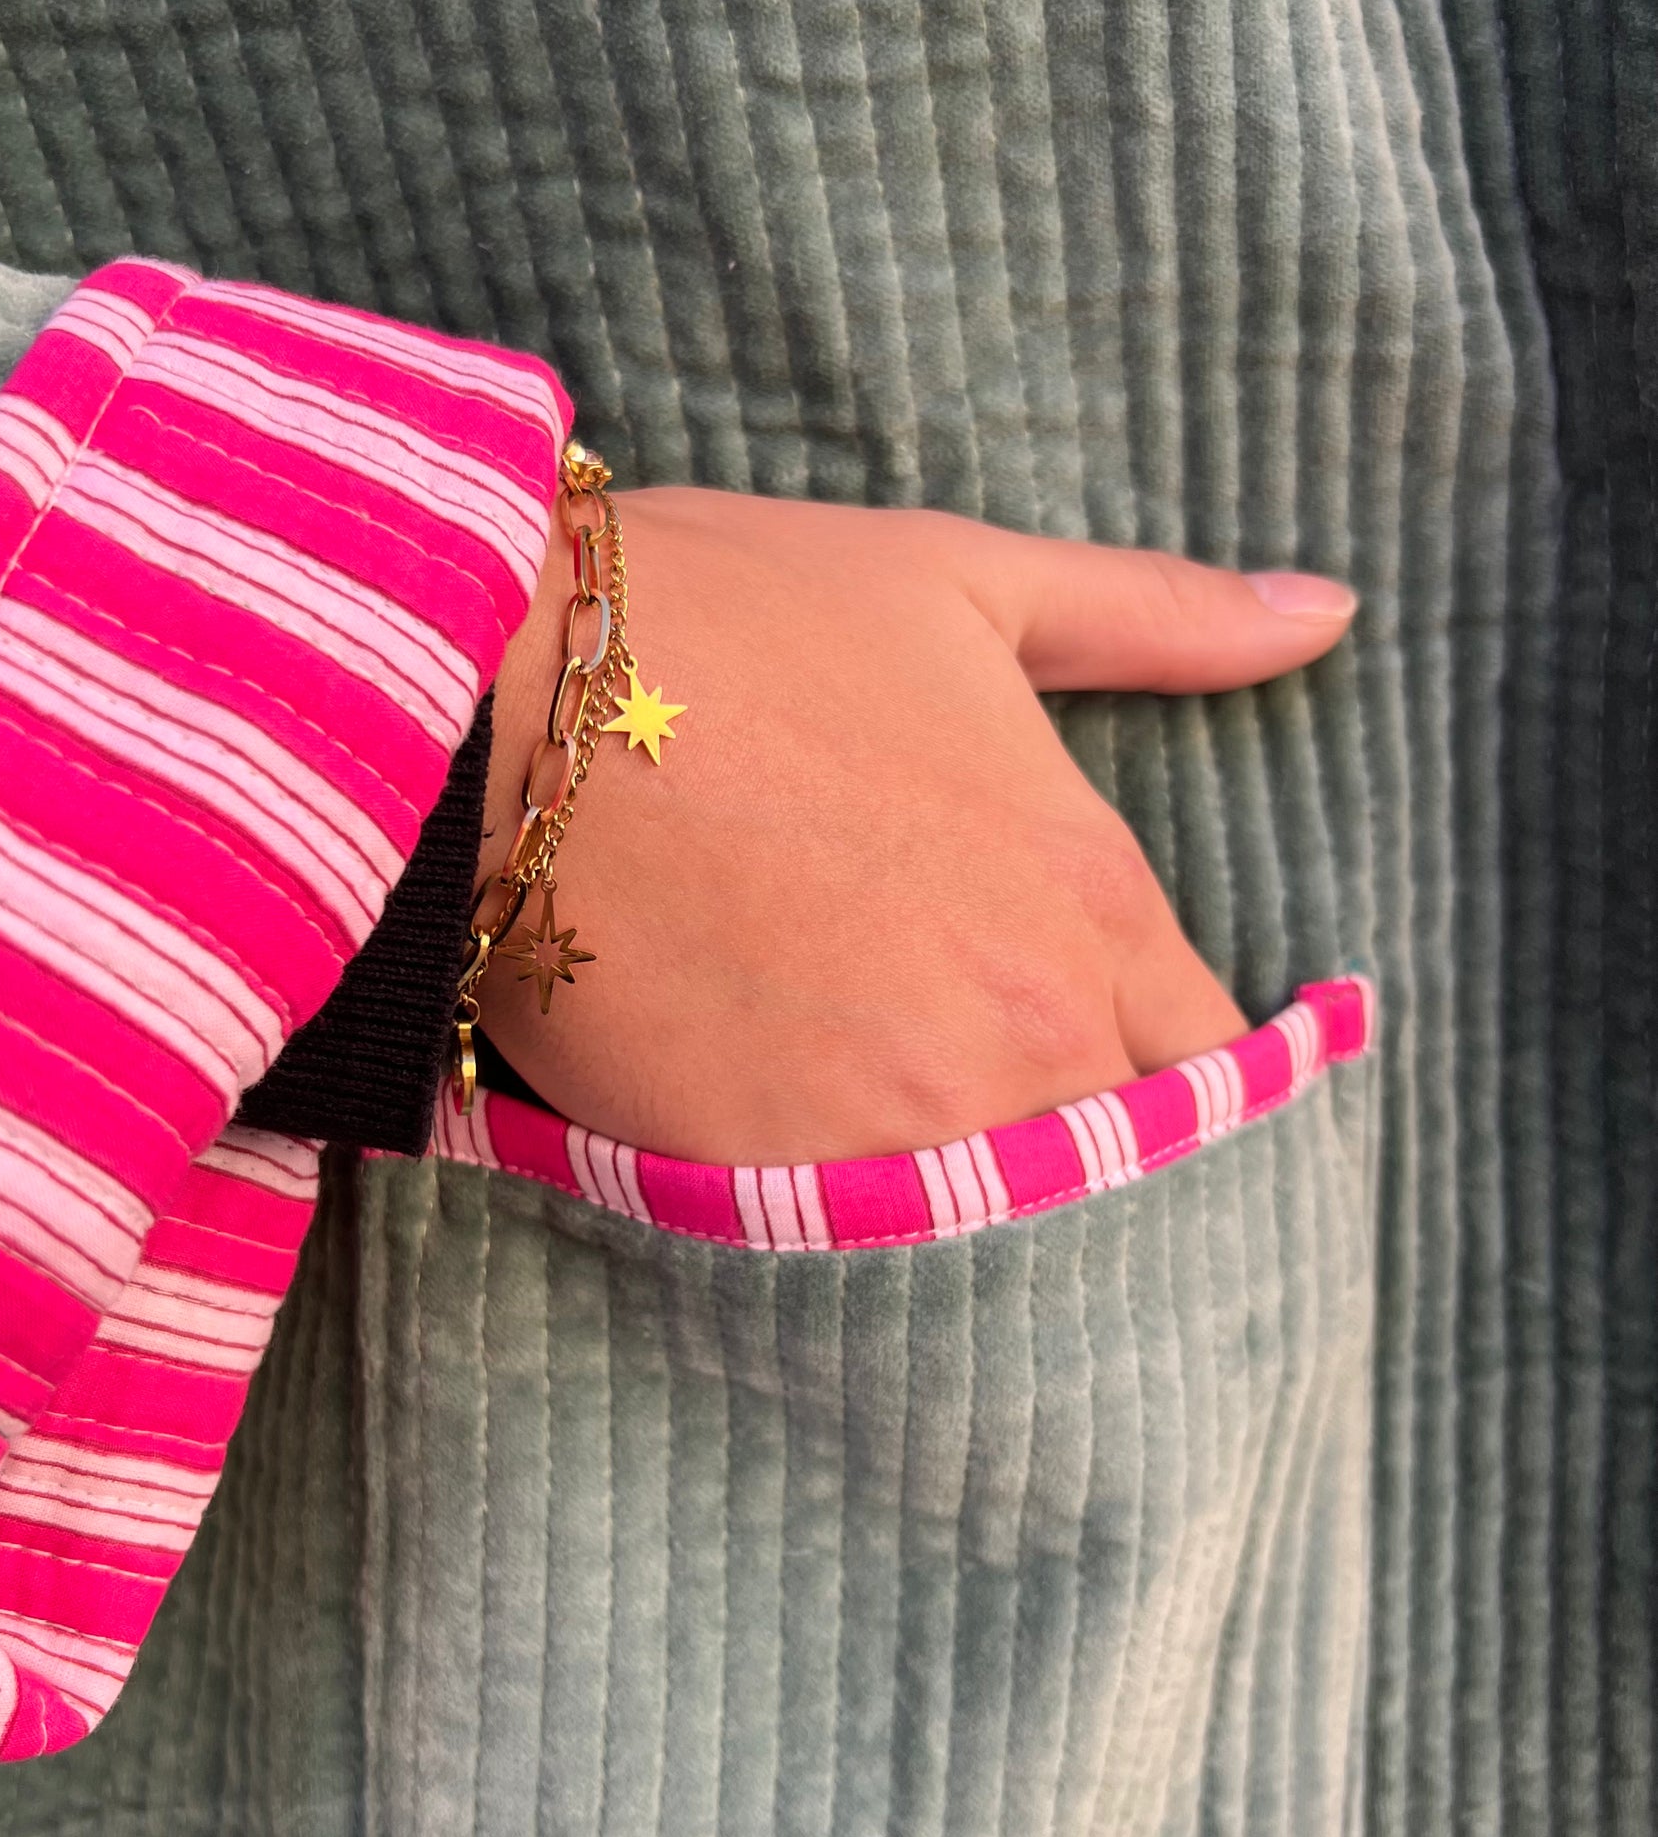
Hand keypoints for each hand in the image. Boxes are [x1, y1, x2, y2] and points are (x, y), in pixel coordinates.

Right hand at [476, 490, 1353, 1163]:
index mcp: (1094, 896)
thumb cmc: (737, 621)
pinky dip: (855, 1229)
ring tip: (887, 1137)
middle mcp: (1031, 1027)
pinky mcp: (772, 1179)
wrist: (511, 697)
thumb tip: (1325, 610)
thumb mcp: (966, 583)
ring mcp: (905, 1119)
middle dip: (1076, 1143)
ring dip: (973, 1201)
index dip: (1168, 1068)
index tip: (1112, 1064)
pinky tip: (799, 1160)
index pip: (1215, 1062)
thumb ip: (1157, 616)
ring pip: (1005, 1226)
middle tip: (983, 1102)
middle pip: (1123, 1163)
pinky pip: (864, 1253)